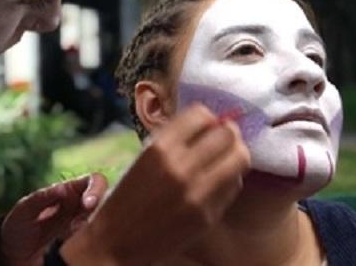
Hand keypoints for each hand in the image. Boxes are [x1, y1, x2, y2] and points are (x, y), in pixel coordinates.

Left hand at [0, 173, 107, 265]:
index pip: (95, 181)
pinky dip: (92, 242)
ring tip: (72, 237)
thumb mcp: (24, 210)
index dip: (96, 189)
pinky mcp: (82, 243)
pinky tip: (76, 246)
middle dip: (100, 211)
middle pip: (106, 201)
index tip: (88, 204)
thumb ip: (41, 198)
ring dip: (95, 227)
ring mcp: (82, 225)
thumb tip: (62, 189)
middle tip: (79, 226)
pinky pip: (96, 239)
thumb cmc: (17, 227)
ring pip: (103, 220)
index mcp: (69, 191)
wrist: (13, 255)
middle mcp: (80, 206)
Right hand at [60, 106, 250, 264]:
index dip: (208, 118)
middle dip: (227, 133)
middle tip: (224, 137)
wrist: (116, 241)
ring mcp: (198, 194)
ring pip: (239, 159)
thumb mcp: (143, 159)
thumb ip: (173, 141)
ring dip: (235, 154)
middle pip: (227, 134)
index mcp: (159, 149)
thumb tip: (208, 124)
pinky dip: (230, 179)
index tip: (207, 124)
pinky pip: (233, 187)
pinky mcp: (208, 215)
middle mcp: (181, 168)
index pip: (201, 115)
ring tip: (226, 158)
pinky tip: (217, 181)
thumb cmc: (126, 197)